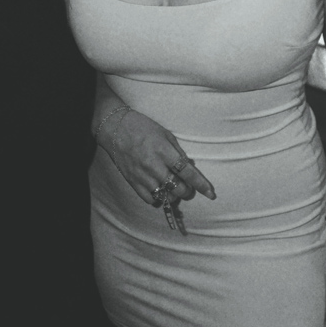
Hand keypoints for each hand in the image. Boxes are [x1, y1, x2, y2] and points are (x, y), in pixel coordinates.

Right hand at [100, 108, 215, 205]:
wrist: (114, 128)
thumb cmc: (142, 127)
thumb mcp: (165, 134)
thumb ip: (178, 152)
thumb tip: (190, 168)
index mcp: (164, 151)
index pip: (187, 172)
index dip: (201, 185)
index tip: (211, 193)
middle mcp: (154, 165)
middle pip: (178, 188)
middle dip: (187, 191)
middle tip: (188, 188)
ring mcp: (142, 175)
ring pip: (165, 195)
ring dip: (173, 195)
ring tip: (173, 189)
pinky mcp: (132, 181)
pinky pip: (149, 198)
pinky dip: (158, 198)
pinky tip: (159, 191)